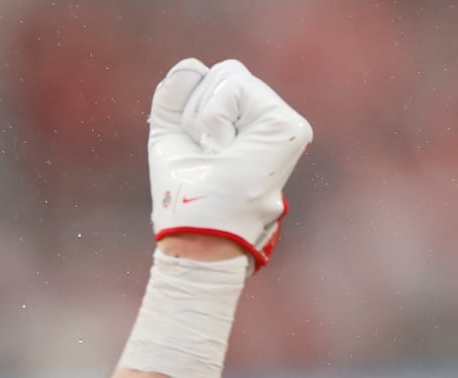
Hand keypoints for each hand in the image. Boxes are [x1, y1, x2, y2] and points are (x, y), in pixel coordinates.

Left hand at [148, 58, 312, 267]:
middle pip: (225, 72)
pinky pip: (234, 88)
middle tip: (206, 153)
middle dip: (197, 111)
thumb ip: (173, 100)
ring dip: (204, 118)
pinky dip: (213, 118)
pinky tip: (223, 149)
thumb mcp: (170, 138)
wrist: (195, 232)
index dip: (191, 111)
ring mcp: (283, 124)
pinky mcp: (288, 127)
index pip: (217, 82)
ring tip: (216, 154)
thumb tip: (189, 66)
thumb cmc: (181, 197)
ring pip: (230, 76)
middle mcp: (269, 122)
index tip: (197, 151)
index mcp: (247, 125)